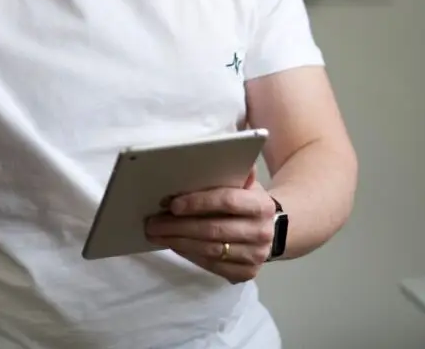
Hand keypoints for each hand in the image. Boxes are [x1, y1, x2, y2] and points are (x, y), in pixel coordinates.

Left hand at [144, 167, 276, 283]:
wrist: (272, 228)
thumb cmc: (248, 199)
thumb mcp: (246, 182)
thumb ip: (232, 170)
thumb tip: (213, 152)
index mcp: (261, 205)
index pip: (226, 202)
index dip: (198, 203)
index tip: (171, 204)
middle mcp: (261, 232)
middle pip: (213, 230)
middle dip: (179, 226)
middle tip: (153, 222)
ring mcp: (255, 256)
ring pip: (210, 250)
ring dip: (179, 242)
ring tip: (156, 234)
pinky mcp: (246, 273)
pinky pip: (212, 265)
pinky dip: (189, 255)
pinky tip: (174, 245)